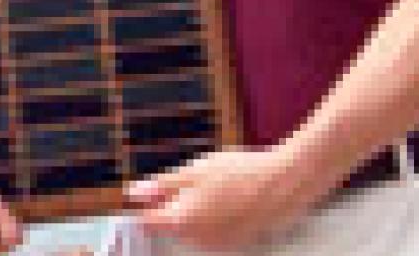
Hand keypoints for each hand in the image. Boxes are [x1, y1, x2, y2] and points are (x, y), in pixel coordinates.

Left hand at [125, 147, 330, 251]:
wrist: (284, 183)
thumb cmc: (239, 173)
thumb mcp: (195, 171)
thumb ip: (162, 186)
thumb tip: (134, 194)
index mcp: (181, 222)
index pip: (149, 222)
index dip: (147, 206)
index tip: (150, 195)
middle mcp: (196, 242)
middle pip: (172, 227)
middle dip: (174, 207)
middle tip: (193, 184)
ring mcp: (217, 247)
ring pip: (193, 231)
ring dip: (195, 214)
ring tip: (217, 190)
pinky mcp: (236, 247)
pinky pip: (214, 235)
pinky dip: (215, 220)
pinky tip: (230, 201)